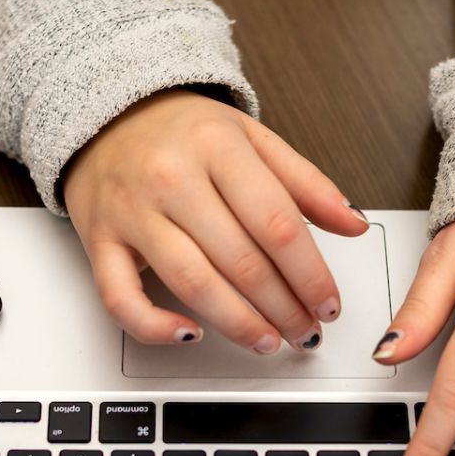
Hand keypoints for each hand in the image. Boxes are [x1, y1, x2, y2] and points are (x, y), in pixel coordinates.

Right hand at [62, 89, 368, 352]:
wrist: (106, 115)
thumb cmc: (182, 133)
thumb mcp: (252, 139)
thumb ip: (305, 183)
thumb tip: (354, 224)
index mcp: (216, 147)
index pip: (277, 224)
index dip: (311, 275)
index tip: (328, 304)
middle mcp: (172, 178)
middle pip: (242, 261)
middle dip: (284, 308)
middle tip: (306, 331)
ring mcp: (132, 213)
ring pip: (193, 284)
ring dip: (239, 324)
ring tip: (269, 341)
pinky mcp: (100, 242)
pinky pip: (121, 298)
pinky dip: (154, 326)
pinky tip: (189, 335)